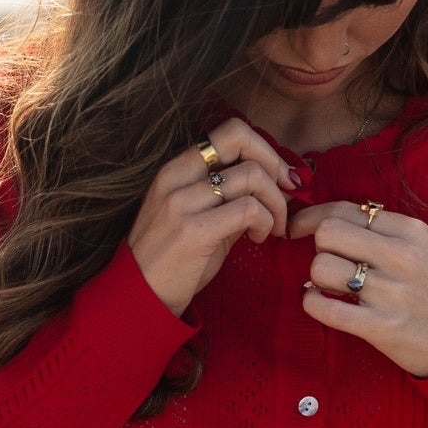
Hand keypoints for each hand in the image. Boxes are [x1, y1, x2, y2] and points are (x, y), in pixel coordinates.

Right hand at [128, 116, 300, 317]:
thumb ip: (229, 197)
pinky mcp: (195, 230)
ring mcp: (182, 202)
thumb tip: (276, 185)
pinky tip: (259, 238)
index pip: (230, 132)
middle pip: (241, 140)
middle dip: (275, 165)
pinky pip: (249, 209)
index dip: (264, 148)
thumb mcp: (197, 217)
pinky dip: (266, 222)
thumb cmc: (173, 260)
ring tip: (272, 228)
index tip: (280, 176)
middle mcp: (176, 177)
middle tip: (286, 196)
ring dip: (275, 203)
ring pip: (252, 176)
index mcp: (176, 169)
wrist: (140, 296)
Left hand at [288, 200, 427, 376]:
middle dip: (318, 247)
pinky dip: (312, 303)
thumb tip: (327, 220)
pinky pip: (323, 308)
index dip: (310, 216)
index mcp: (410, 231)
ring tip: (332, 287)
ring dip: (317, 278)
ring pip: (321, 267)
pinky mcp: (382, 327)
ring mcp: (391, 293)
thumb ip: (381, 231)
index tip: (297, 227)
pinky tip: (320, 303)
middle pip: (327, 232)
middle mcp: (401, 256)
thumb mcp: (421, 248)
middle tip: (330, 262)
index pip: (344, 209)